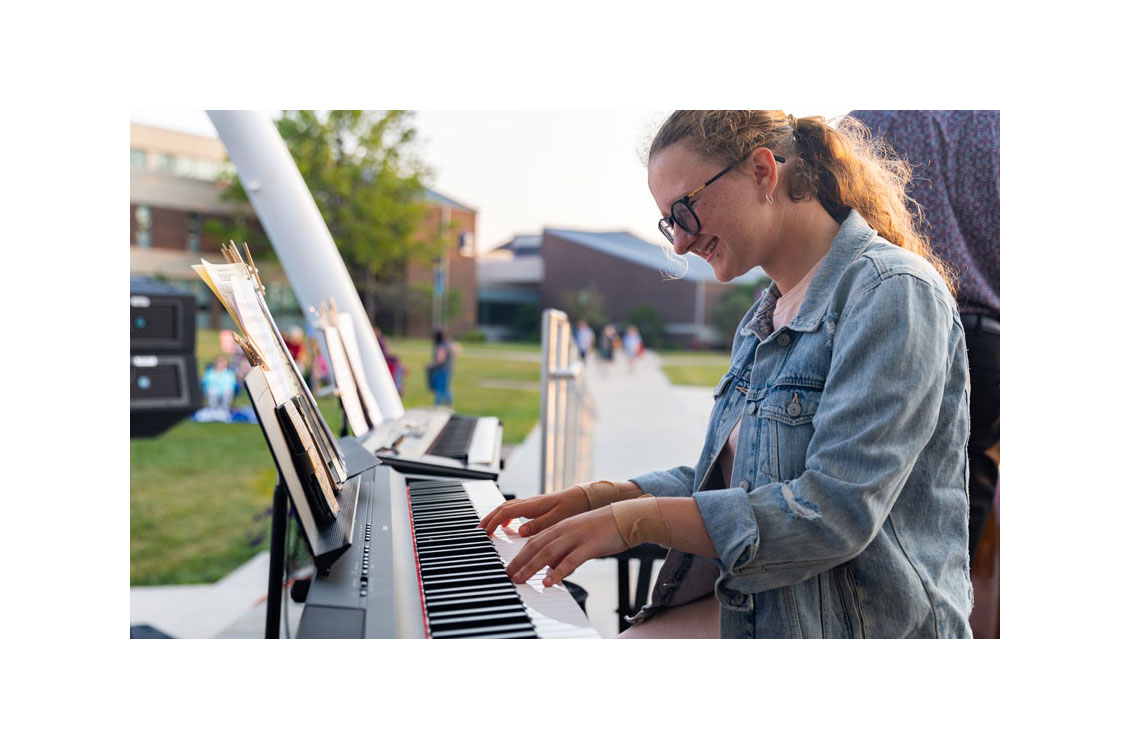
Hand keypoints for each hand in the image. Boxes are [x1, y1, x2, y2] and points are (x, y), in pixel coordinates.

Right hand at [478, 487, 589, 536]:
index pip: (506, 511)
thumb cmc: (574, 508)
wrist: (585, 498)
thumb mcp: (558, 519)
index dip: (493, 521)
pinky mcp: (536, 507)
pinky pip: (515, 509)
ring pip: (507, 508)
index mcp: (534, 505)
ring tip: (487, 528)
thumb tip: (519, 530)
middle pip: (503, 508)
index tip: (485, 532)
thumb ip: (539, 525)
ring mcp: (532, 504)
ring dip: (495, 517)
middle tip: (478, 531)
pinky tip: (507, 525)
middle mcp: (530, 503)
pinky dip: (506, 516)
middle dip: (489, 519)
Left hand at [506, 506, 627, 587]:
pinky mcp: (590, 545)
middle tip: (508, 575)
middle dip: (519, 561)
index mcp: (561, 526)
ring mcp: (576, 536)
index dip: (519, 554)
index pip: (534, 540)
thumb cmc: (604, 529)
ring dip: (531, 567)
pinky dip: (558, 572)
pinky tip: (549, 582)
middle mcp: (565, 529)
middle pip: (536, 545)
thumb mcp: (579, 536)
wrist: (627, 517)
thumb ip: (564, 550)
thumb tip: (551, 567)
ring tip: (520, 580)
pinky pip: (571, 560)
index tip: (509, 567)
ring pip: (548, 552)